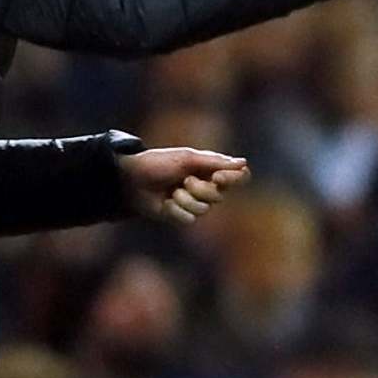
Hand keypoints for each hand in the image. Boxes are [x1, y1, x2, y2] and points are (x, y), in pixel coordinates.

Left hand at [119, 147, 250, 224]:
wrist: (133, 180)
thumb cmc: (159, 163)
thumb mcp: (187, 159)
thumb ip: (215, 162)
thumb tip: (244, 163)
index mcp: (210, 169)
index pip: (237, 177)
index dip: (233, 179)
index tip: (219, 176)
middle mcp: (207, 187)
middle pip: (220, 196)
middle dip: (202, 189)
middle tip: (185, 180)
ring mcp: (195, 202)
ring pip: (205, 209)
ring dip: (186, 199)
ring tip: (172, 192)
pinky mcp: (182, 216)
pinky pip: (189, 218)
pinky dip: (176, 210)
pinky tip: (165, 203)